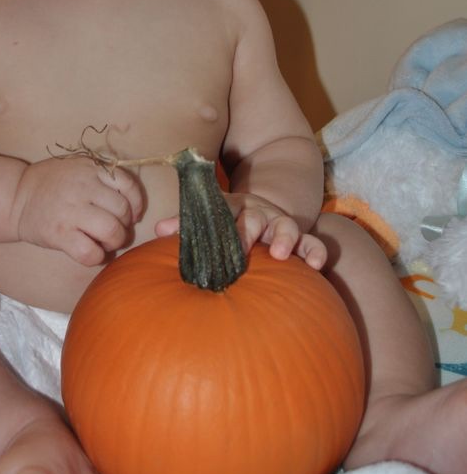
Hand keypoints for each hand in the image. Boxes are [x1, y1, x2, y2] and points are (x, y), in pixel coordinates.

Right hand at [12, 157, 143, 265]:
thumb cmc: (52, 184)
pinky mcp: (59, 233)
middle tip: (115, 232)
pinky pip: (90, 252)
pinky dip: (97, 257)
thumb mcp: (78, 167)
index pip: (128, 185)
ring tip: (105, 243)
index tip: (133, 215)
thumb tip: (132, 205)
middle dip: (124, 227)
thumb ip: (103, 177)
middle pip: (122, 211)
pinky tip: (92, 253)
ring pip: (111, 231)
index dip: (136, 204)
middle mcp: (83, 186)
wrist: (17, 197)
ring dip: (114, 242)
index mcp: (91, 168)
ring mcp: (71, 210)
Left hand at [155, 192, 326, 270]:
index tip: (205, 242)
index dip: (212, 224)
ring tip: (281, 254)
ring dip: (285, 239)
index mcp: (231, 207)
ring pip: (287, 226)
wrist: (259, 210)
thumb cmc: (225, 224)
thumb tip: (159, 229)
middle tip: (238, 254)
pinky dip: (315, 252)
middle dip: (246, 235)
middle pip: (254, 219)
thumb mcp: (208, 219)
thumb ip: (186, 225)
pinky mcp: (300, 239)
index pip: (221, 210)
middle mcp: (258, 212)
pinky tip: (315, 266)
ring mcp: (280, 224)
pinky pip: (313, 243)